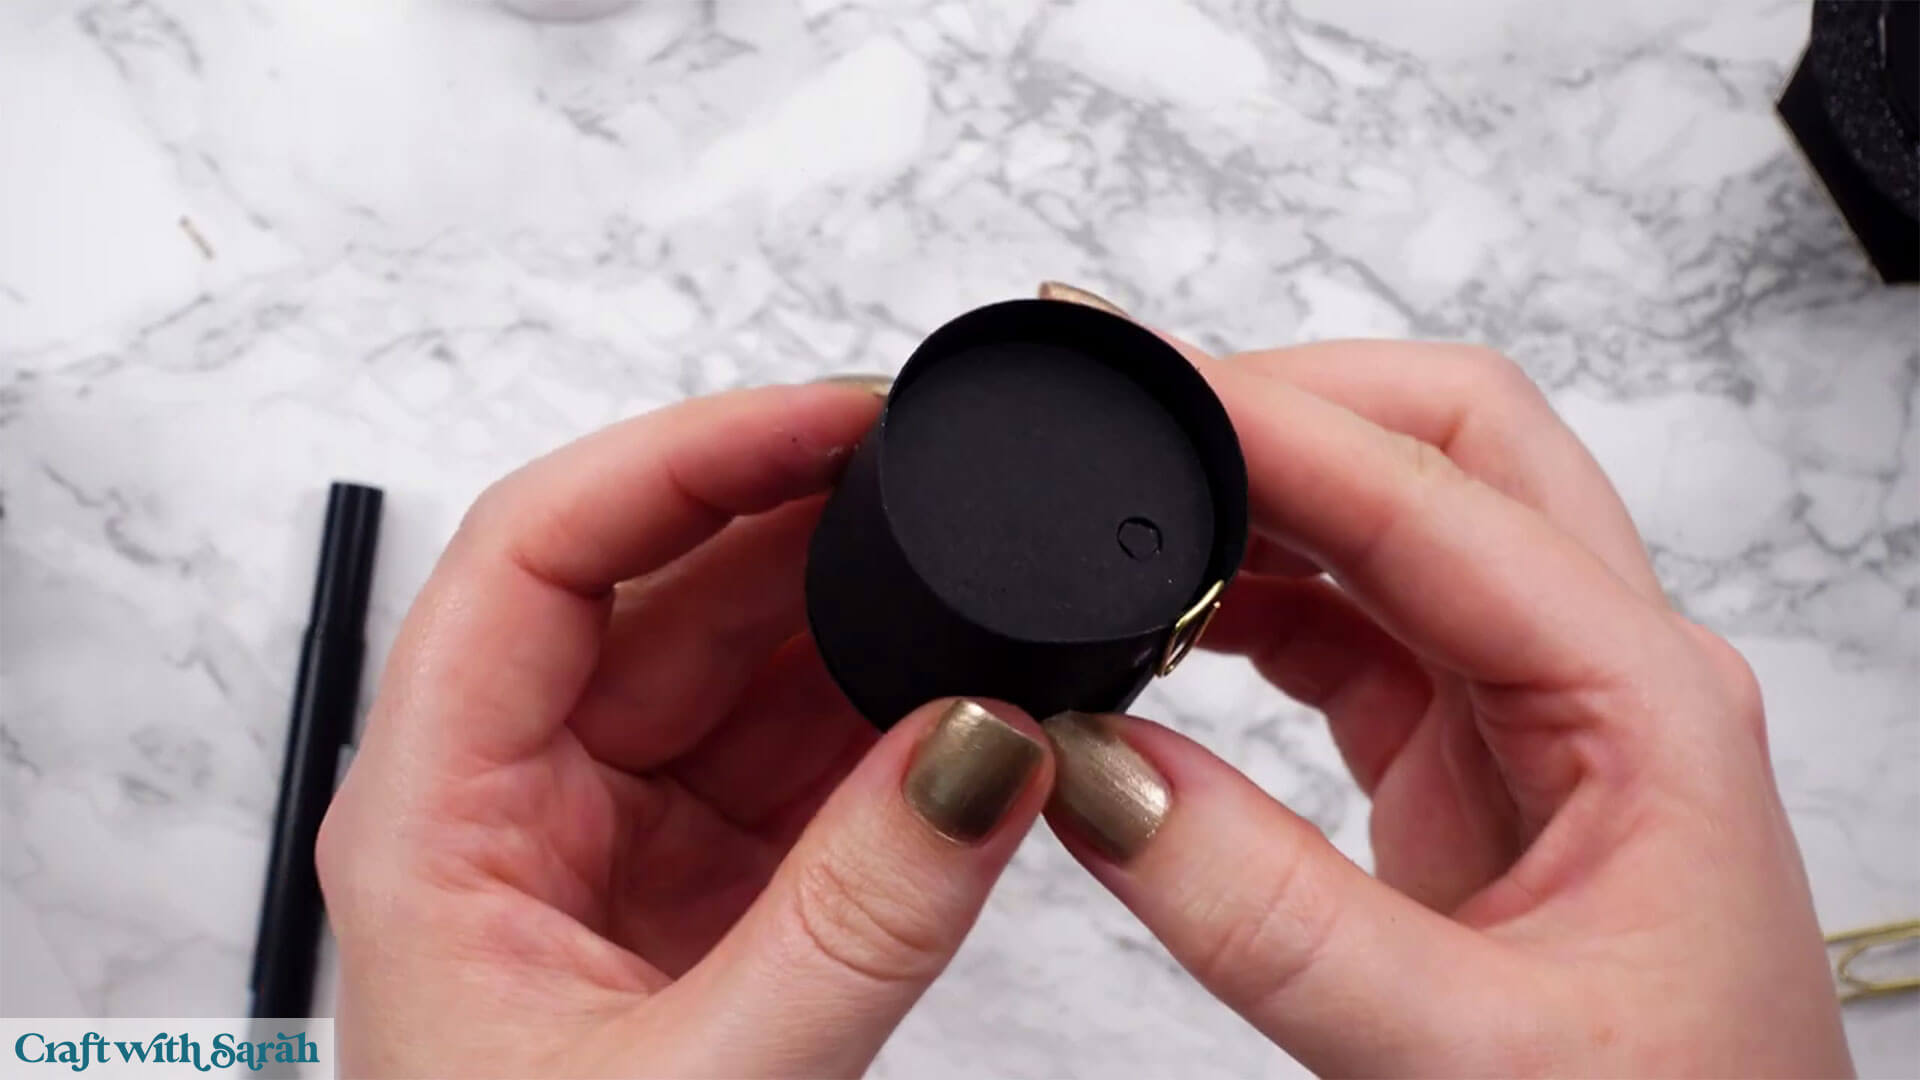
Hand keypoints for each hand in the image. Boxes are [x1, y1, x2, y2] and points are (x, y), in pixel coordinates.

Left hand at [316, 383, 1054, 1076]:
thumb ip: (855, 925)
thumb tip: (991, 743)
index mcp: (437, 818)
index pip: (541, 554)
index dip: (688, 456)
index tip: (835, 421)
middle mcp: (513, 802)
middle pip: (655, 588)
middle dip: (805, 525)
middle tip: (952, 486)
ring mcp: (609, 840)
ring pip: (735, 665)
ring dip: (860, 623)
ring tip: (982, 595)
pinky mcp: (692, 889)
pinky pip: (789, 757)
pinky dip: (883, 725)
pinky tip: (962, 706)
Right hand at [1040, 342, 1851, 1076]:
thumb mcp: (1461, 1053)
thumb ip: (1265, 914)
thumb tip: (1085, 763)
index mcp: (1649, 707)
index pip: (1445, 494)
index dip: (1279, 425)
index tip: (1139, 386)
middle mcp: (1606, 675)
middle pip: (1453, 442)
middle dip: (1292, 399)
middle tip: (1136, 396)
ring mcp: (1538, 714)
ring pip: (1397, 524)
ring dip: (1264, 494)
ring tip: (1122, 497)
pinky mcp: (1470, 765)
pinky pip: (1353, 629)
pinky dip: (1251, 600)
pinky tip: (1166, 617)